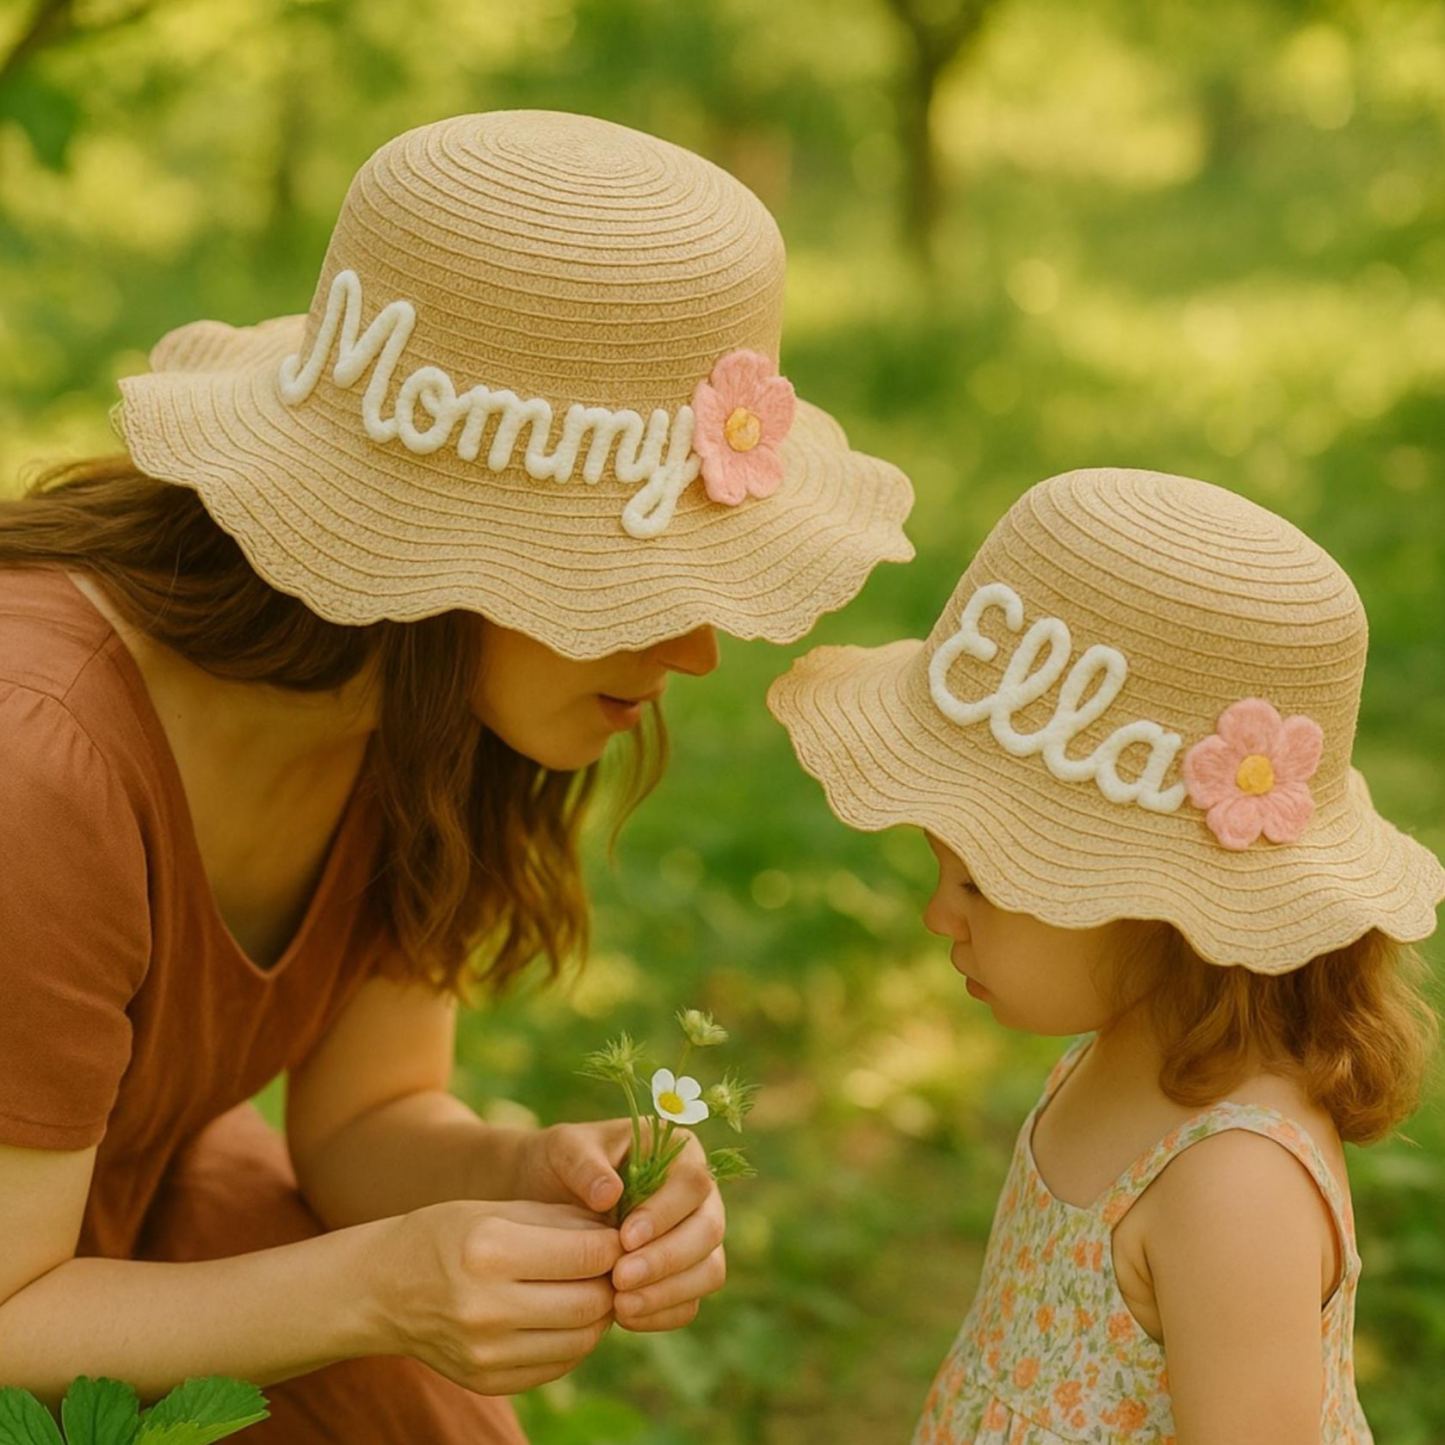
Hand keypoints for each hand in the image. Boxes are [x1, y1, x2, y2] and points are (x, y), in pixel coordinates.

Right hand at [373, 1198, 621, 1394]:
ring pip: (580, 1341)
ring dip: (598, 1315)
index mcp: (490, 1251)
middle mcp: (487, 1308)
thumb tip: (619, 1238)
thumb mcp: (498, 1208)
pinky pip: (556, 1366)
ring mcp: (486, 1353)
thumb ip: (561, 1222)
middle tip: (611, 1266)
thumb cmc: (446, 1235)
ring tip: (590, 1290)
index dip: (613, 1245)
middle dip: (612, 1282)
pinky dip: (572, 1341)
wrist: (382, 1289)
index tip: (617, 1237)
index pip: (586, 1255)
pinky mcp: (487, 1381)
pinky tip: (563, 1317)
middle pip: (590, 1303)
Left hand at [524, 1120, 726, 1332]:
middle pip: (709, 1229)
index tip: (625, 1238)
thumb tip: (610, 1194)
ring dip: (668, 1292)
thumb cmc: (561, 1163)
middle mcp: (698, 1196)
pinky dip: (663, 1313)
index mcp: (680, 1152)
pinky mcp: (683, 1275)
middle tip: (620, 1279)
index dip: (665, 1214)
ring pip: (709, 1270)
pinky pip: (690, 1302)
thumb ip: (585, 1166)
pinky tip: (624, 1316)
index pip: (693, 1183)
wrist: (546, 1196)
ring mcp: (695, 1237)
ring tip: (620, 1306)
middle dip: (667, 1259)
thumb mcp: (564, 1150)